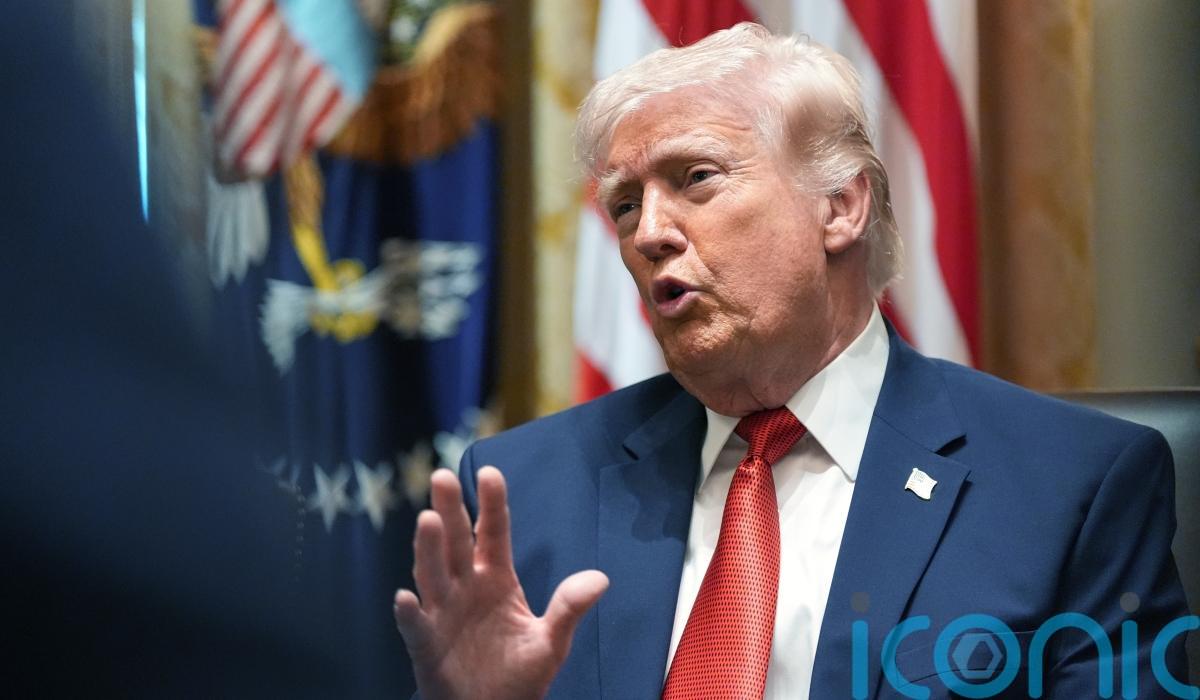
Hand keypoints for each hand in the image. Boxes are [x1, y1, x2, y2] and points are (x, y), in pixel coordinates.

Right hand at [394, 467, 608, 699]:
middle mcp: (465, 587)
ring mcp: (442, 613)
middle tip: (442, 477)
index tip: (490, 473)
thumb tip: (601, 579)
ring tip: (428, 519)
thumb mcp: (551, 642)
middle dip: (450, 510)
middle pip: (455, 542)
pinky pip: (415, 626)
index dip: (491, 504)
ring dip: (427, 548)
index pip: (493, 533)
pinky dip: (409, 613)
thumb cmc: (519, 676)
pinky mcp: (426, 645)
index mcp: (496, 579)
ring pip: (432, 574)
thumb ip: (569, 608)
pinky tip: (406, 597)